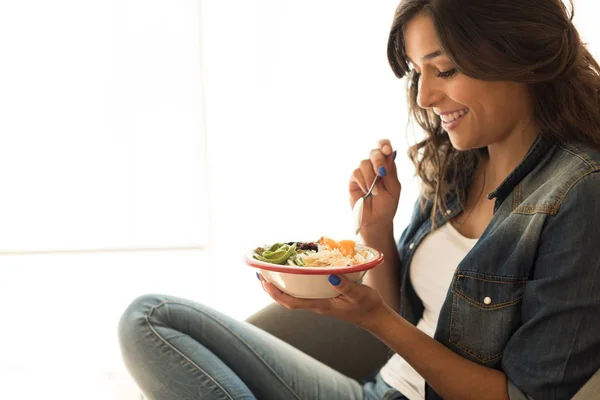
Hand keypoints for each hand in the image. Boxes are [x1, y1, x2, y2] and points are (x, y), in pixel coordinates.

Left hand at [258, 273, 391, 330]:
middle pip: (287, 299)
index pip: (292, 302)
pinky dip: (294, 282)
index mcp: (321, 305)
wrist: (375, 317)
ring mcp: (319, 302)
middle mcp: (316, 305)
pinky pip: (303, 292)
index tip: (264, 281)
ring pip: (294, 295)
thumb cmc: (367, 306)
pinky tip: (294, 272)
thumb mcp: (358, 294)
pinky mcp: (323, 299)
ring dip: (281, 285)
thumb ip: (345, 286)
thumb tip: (330, 276)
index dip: (276, 293)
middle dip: (272, 288)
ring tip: (271, 270)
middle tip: (261, 272)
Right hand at [349, 139, 400, 234]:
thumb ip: (391, 172)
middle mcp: (374, 167)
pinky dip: (363, 182)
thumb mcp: (394, 189)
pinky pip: (356, 173)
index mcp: (387, 166)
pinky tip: (366, 192)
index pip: (385, 148)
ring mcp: (363, 173)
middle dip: (378, 160)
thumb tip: (389, 154)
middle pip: (374, 152)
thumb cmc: (387, 206)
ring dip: (370, 177)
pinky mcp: (354, 180)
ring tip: (375, 192)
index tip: (387, 149)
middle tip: (381, 173)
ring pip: (364, 163)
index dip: (384, 145)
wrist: (376, 221)